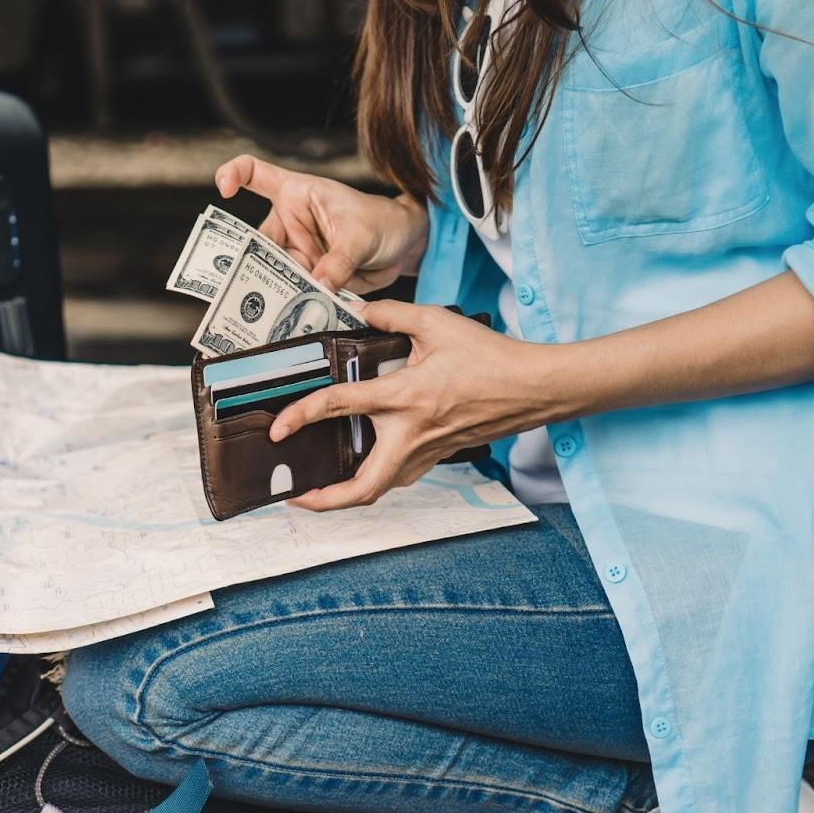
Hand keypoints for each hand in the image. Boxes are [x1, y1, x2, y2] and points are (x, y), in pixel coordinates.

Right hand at [214, 155, 428, 293]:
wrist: (405, 247)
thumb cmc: (383, 222)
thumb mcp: (361, 237)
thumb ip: (338, 263)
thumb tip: (317, 287)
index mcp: (297, 194)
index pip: (255, 173)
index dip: (233, 174)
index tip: (223, 189)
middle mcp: (289, 222)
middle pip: (255, 242)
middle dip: (247, 265)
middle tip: (242, 288)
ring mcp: (296, 250)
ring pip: (271, 272)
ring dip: (271, 292)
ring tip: (268, 313)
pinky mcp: (306, 275)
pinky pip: (291, 291)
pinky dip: (288, 306)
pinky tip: (285, 321)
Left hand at [269, 301, 578, 510]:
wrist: (535, 388)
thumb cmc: (492, 359)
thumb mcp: (438, 323)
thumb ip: (392, 315)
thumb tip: (362, 311)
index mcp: (404, 398)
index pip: (339, 406)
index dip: (302, 416)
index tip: (279, 429)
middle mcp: (411, 434)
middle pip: (362, 489)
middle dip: (324, 501)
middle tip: (296, 496)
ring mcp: (427, 452)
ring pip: (380, 489)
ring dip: (348, 495)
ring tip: (321, 489)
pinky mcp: (439, 455)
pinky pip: (399, 477)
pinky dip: (375, 478)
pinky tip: (363, 463)